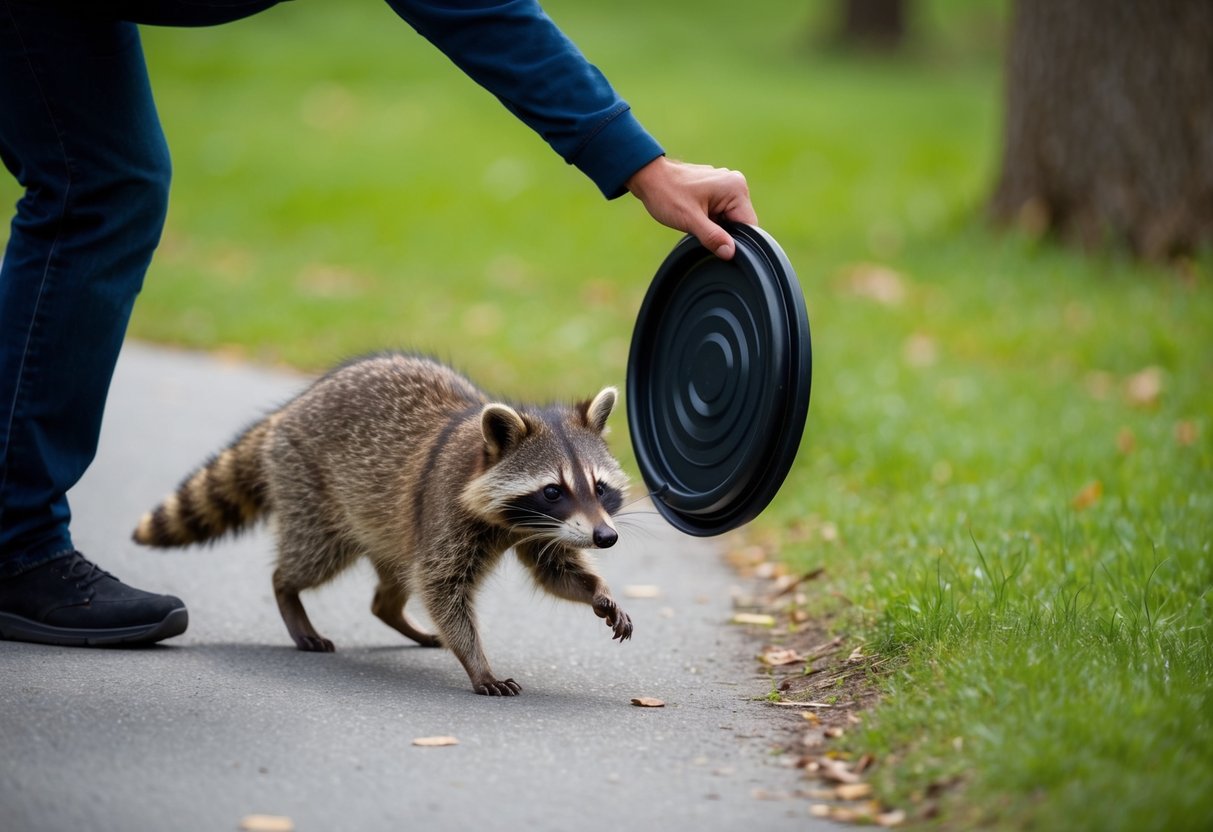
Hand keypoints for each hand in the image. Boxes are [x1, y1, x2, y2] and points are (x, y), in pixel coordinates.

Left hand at [625, 156, 757, 259]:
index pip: (749, 226)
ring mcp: (727, 184)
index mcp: (735, 189)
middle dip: (723, 233)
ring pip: (730, 219)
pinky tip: (696, 215)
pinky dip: (711, 219)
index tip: (716, 244)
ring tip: (696, 219)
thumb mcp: (690, 220)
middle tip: (700, 228)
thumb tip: (731, 253)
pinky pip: (722, 211)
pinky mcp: (718, 188)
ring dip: (715, 226)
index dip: (735, 241)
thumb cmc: (666, 194)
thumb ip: (713, 237)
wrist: (648, 178)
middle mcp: (736, 183)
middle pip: (740, 223)